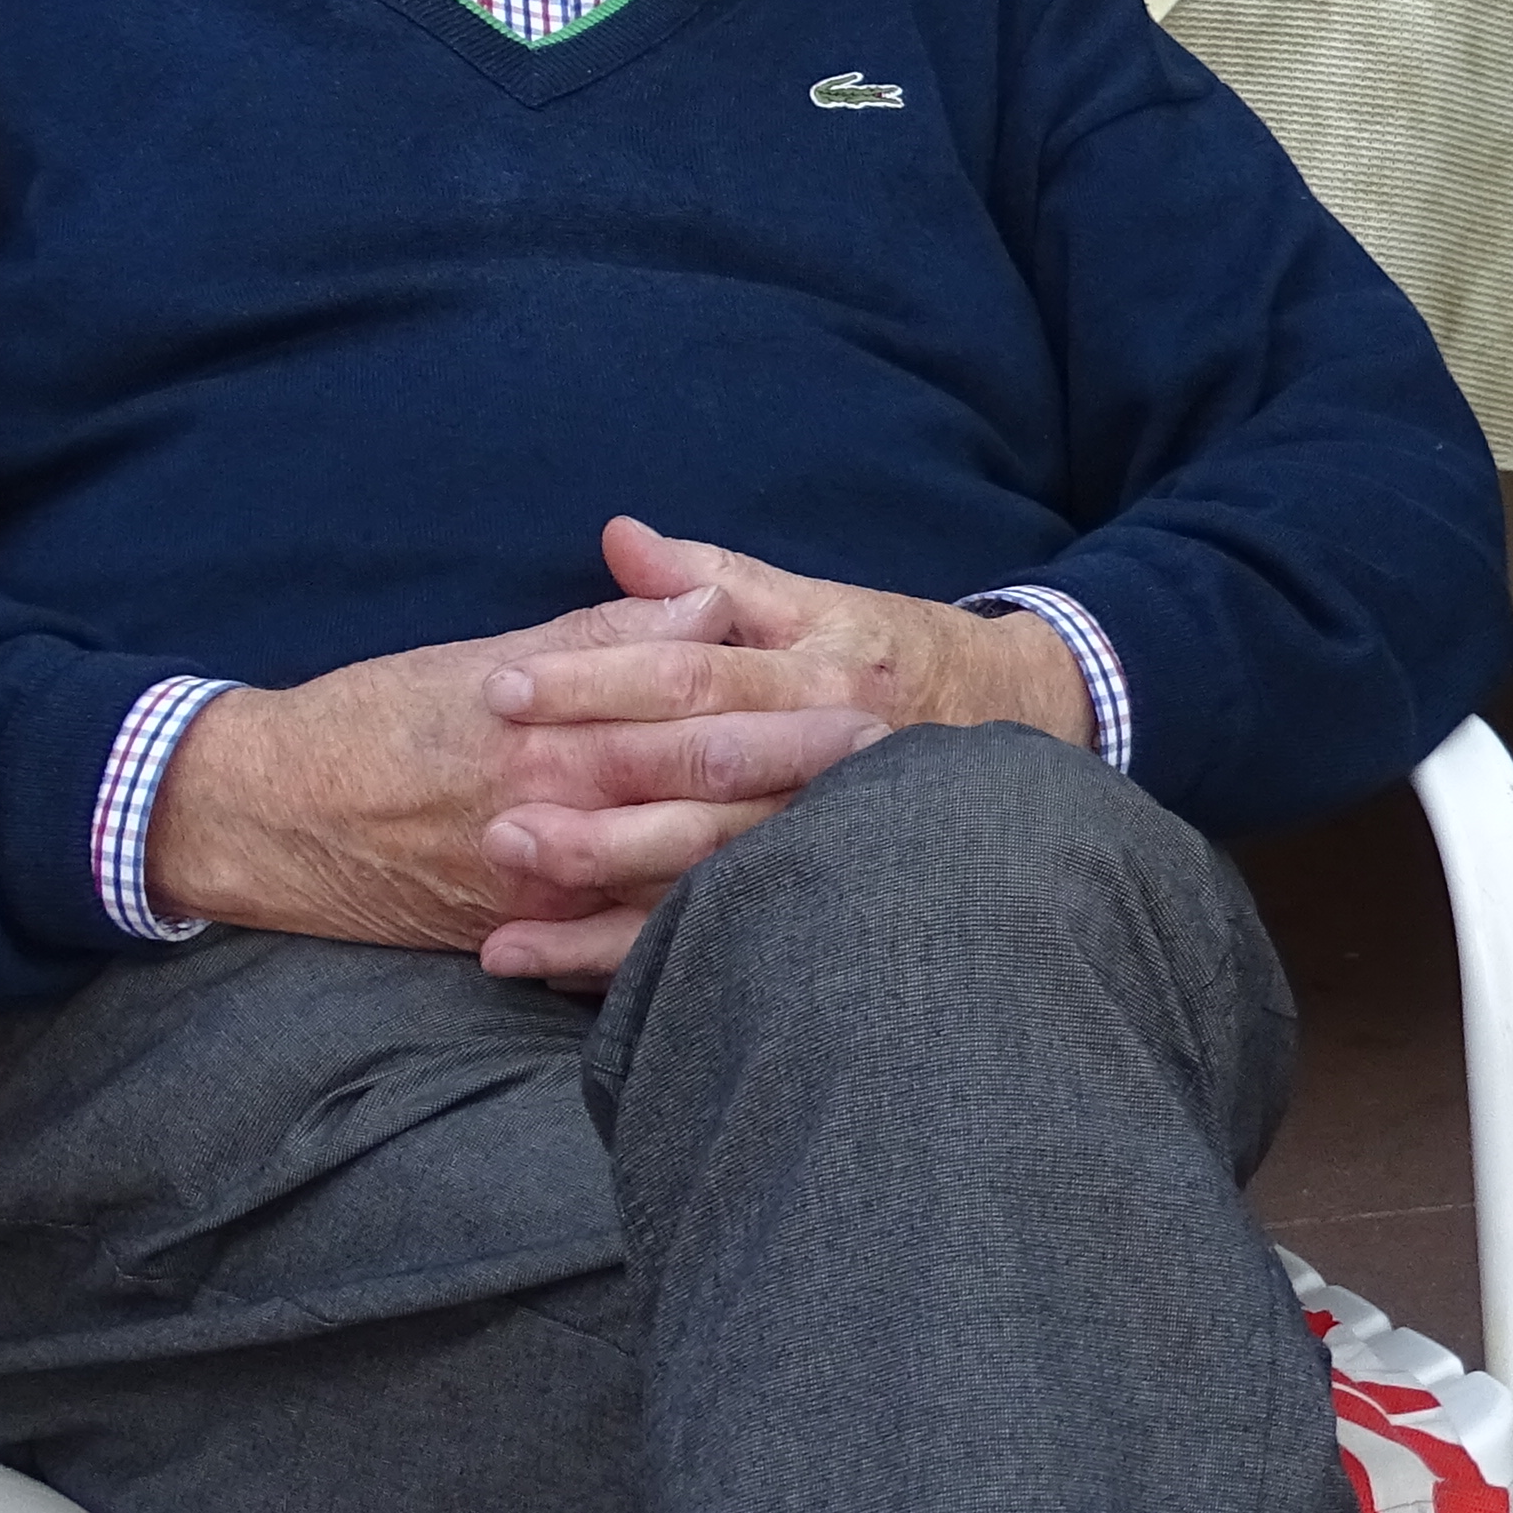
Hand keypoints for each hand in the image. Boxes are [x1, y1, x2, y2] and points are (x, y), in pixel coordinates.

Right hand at [148, 578, 889, 957]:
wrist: (260, 811)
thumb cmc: (373, 717)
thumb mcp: (486, 660)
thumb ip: (602, 639)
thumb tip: (704, 607)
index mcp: (561, 730)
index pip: (705, 717)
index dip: (799, 716)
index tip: (883, 706)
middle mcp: (560, 811)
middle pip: (713, 804)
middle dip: (810, 796)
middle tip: (904, 783)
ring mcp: (542, 887)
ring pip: (677, 886)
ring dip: (766, 872)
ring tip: (862, 866)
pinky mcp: (514, 936)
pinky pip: (615, 952)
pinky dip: (680, 948)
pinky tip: (753, 947)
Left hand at [465, 518, 1101, 983]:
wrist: (1022, 730)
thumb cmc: (899, 657)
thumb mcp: (819, 603)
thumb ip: (715, 578)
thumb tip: (618, 537)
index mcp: (813, 681)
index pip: (690, 678)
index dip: (594, 682)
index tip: (501, 688)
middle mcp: (820, 768)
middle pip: (696, 785)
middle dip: (592, 808)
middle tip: (490, 819)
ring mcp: (821, 845)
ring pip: (703, 880)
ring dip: (602, 909)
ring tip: (501, 934)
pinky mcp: (812, 903)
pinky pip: (716, 939)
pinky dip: (629, 961)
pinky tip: (552, 975)